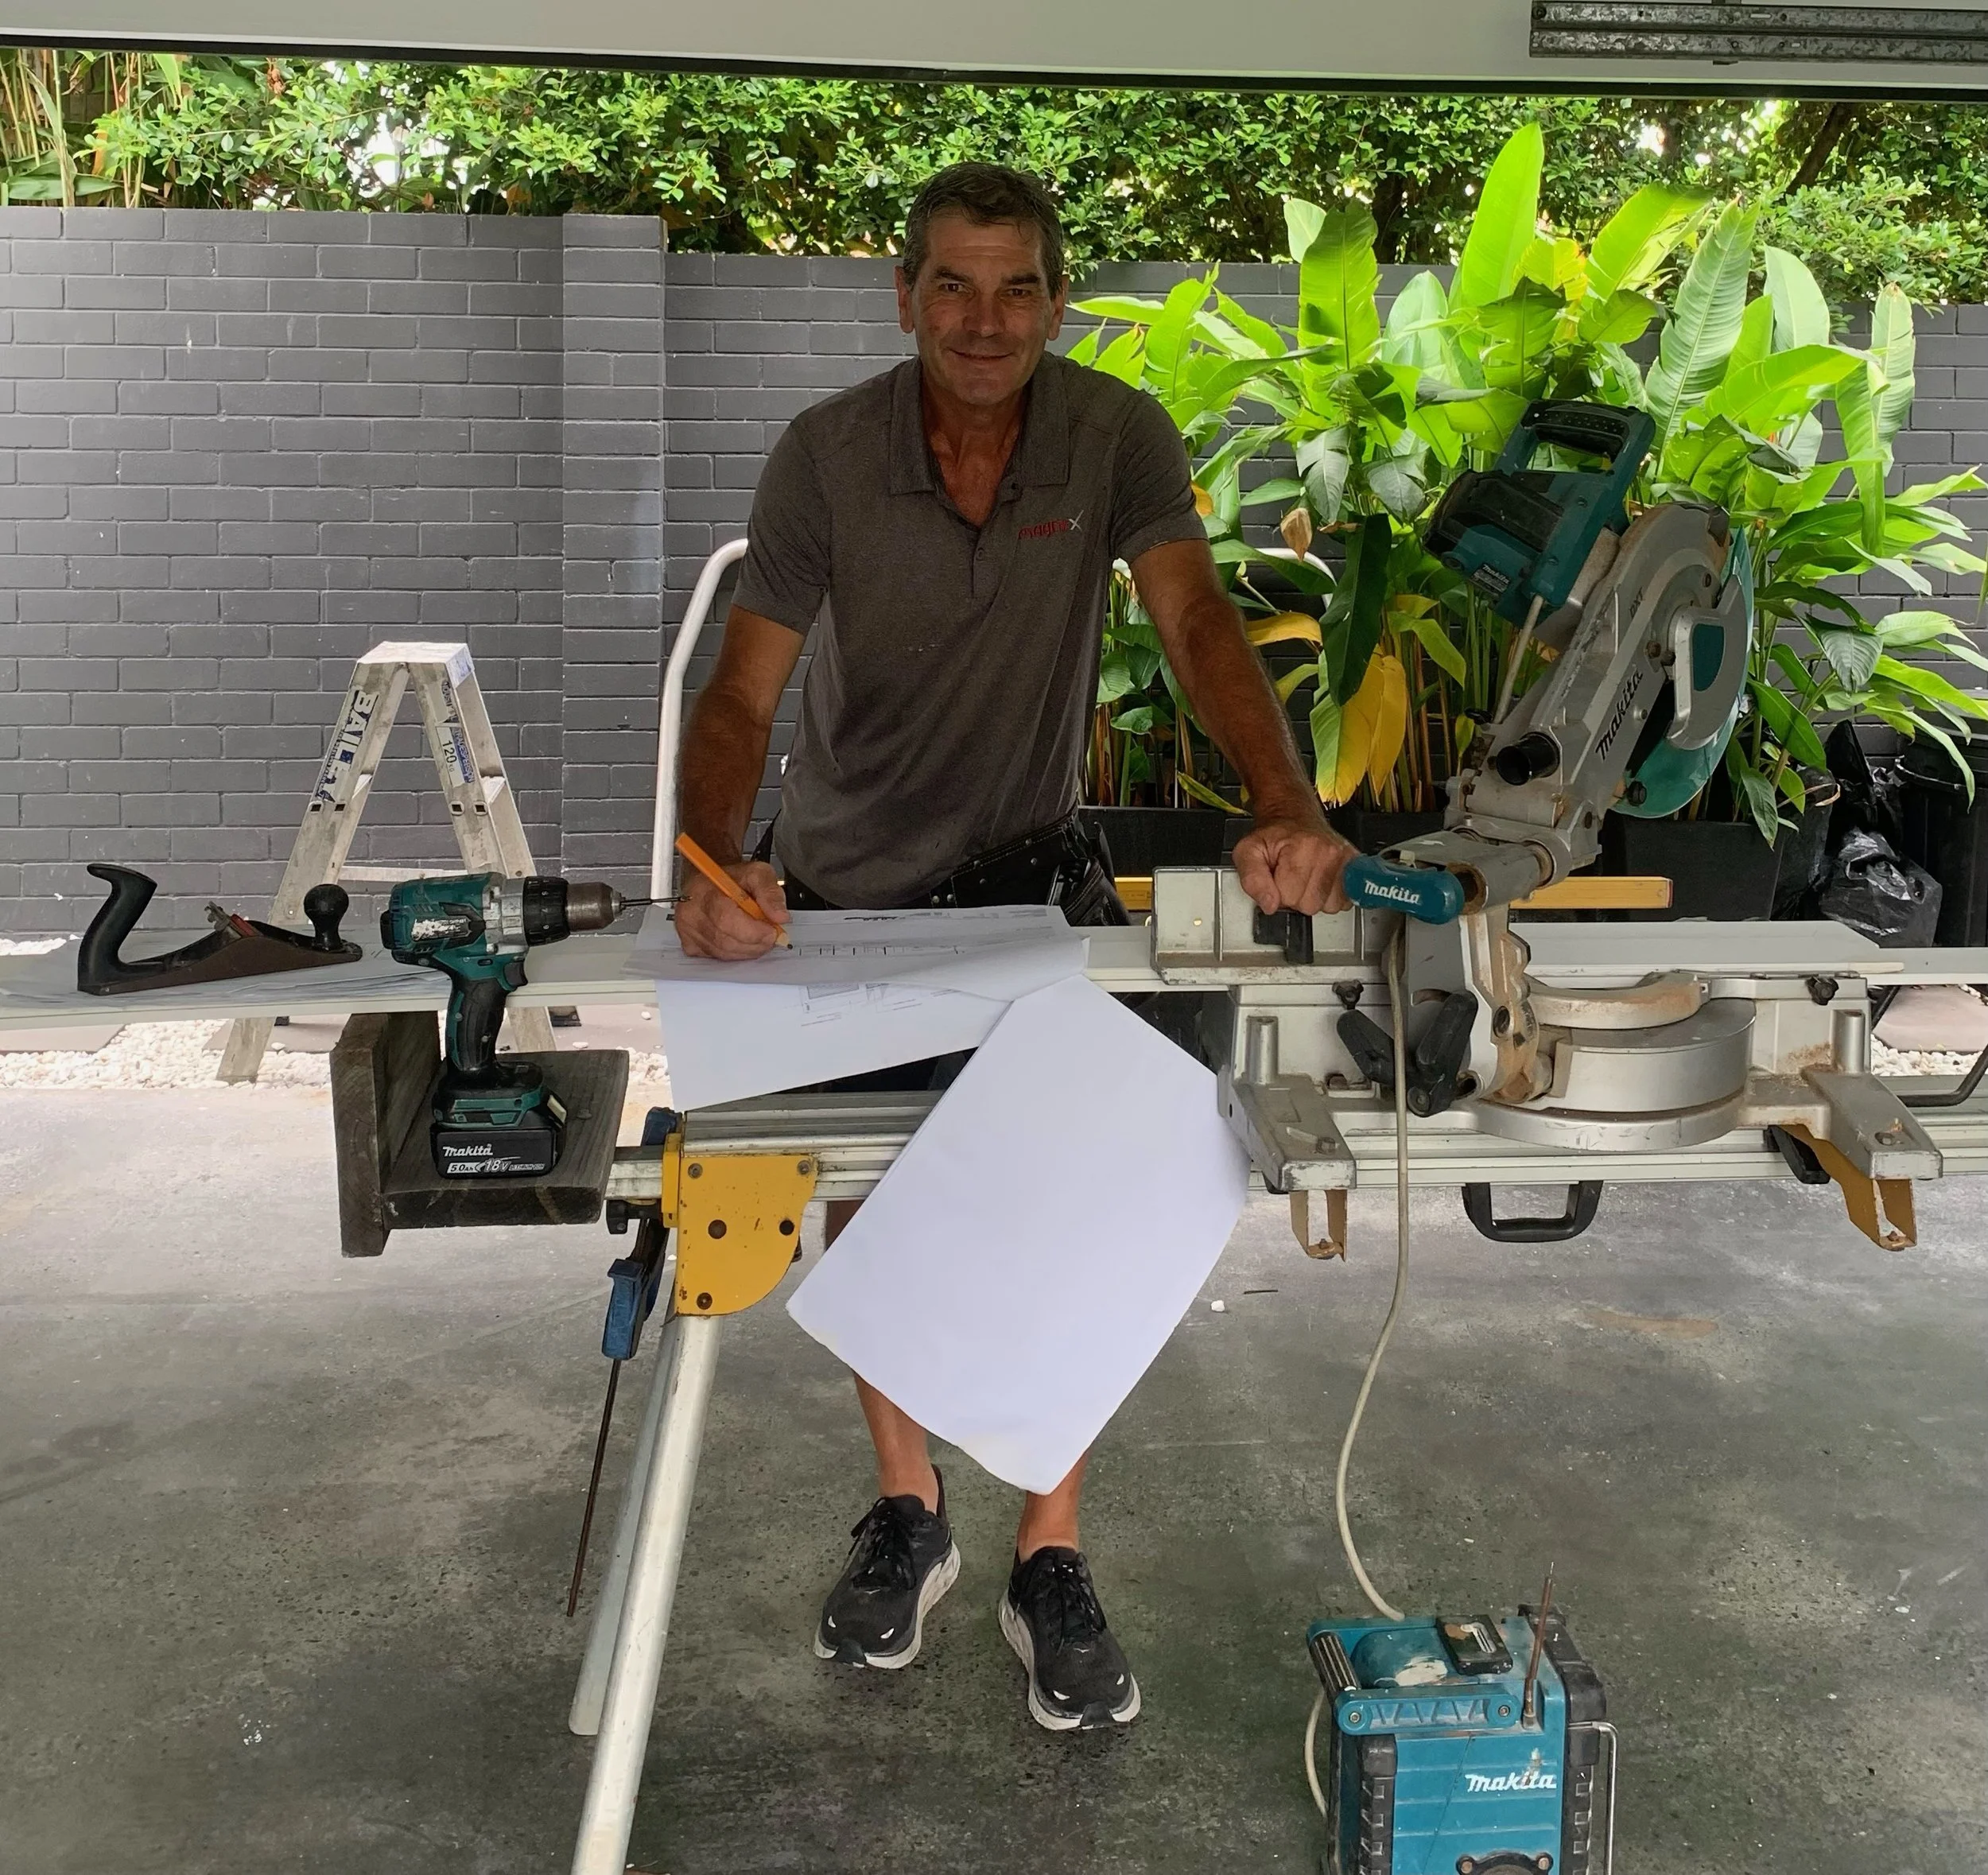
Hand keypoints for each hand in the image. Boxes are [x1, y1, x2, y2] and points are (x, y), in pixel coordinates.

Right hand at [675, 858, 789, 960]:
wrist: (714, 880)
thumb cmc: (733, 879)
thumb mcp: (758, 873)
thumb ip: (770, 892)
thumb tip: (780, 916)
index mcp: (706, 891)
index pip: (726, 919)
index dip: (753, 931)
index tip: (771, 930)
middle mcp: (691, 912)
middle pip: (725, 940)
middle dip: (755, 943)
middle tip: (769, 935)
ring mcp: (687, 930)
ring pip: (723, 953)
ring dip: (747, 949)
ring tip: (757, 936)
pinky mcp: (689, 944)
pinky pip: (717, 958)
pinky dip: (735, 953)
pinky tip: (740, 940)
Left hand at [1232, 813, 1356, 916]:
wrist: (1293, 816)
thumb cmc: (1274, 835)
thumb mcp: (1248, 852)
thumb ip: (1252, 879)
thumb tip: (1269, 904)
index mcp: (1301, 848)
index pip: (1289, 897)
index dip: (1279, 894)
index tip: (1277, 878)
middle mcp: (1328, 852)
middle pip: (1311, 904)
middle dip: (1297, 897)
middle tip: (1291, 878)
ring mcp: (1345, 859)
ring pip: (1330, 906)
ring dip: (1316, 898)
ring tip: (1307, 879)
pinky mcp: (1355, 865)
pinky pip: (1346, 900)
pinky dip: (1332, 897)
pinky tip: (1322, 882)